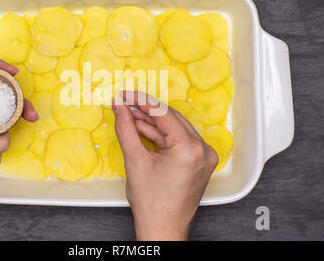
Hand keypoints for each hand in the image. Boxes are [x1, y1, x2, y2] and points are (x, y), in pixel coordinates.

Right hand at [112, 91, 217, 240]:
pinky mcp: (199, 160)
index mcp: (190, 149)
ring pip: (174, 128)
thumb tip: (120, 107)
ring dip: (152, 122)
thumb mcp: (134, 161)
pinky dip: (160, 135)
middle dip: (145, 110)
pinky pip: (178, 140)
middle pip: (170, 118)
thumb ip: (126, 128)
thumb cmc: (152, 204)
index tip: (125, 94)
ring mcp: (203, 155)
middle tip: (125, 103)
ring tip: (129, 116)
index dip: (141, 100)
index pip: (163, 113)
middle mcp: (203, 150)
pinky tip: (142, 129)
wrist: (163, 228)